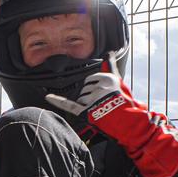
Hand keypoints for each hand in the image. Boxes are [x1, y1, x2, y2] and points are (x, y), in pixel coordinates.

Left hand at [46, 71, 177, 176]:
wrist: (129, 123)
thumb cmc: (125, 103)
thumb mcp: (121, 82)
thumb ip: (111, 68)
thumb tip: (109, 53)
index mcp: (107, 79)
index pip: (91, 80)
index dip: (95, 88)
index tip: (103, 95)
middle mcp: (99, 87)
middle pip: (84, 89)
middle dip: (90, 97)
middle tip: (104, 105)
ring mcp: (92, 99)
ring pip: (80, 98)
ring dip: (87, 105)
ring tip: (100, 111)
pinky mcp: (87, 111)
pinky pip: (69, 105)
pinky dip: (57, 101)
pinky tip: (48, 97)